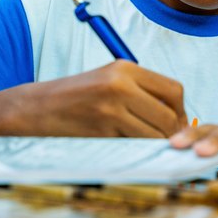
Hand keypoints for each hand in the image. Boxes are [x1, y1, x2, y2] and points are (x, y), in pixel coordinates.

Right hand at [5, 61, 187, 137]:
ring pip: (155, 133)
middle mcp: (121, 83)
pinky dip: (137, 150)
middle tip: (167, 142)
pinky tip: (128, 147)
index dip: (180, 111)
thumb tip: (178, 116)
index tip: (176, 124)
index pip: (173, 90)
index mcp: (125, 68)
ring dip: (156, 144)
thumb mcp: (110, 80)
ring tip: (147, 146)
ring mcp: (111, 107)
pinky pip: (134, 145)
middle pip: (168, 114)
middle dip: (173, 133)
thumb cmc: (77, 97)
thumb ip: (141, 91)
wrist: (36, 108)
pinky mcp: (101, 129)